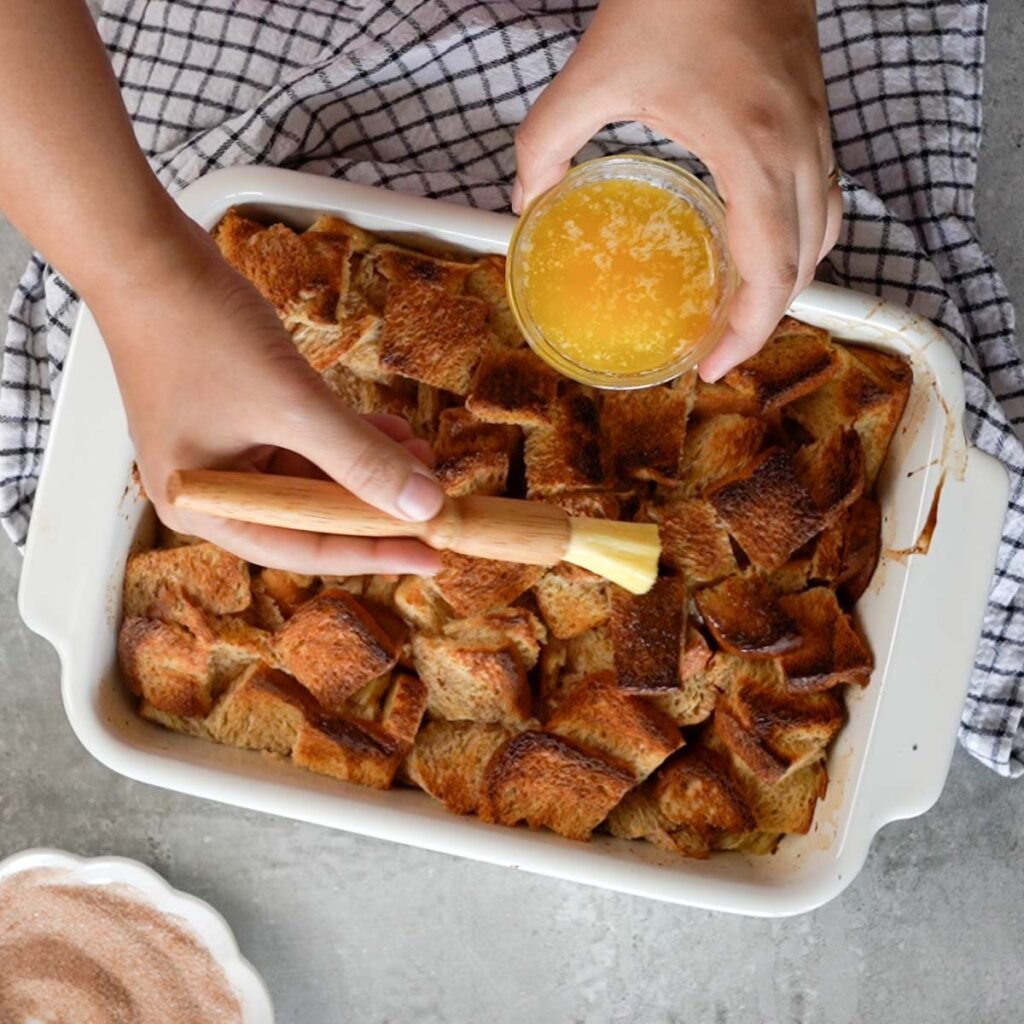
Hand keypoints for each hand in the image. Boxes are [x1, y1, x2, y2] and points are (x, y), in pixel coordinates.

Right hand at [89, 223, 443, 576]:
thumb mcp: (293, 405)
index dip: (374, 554)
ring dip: (364, 466)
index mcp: (205, 509)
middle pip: (310, 518)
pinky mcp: (236, 417)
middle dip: (374, 504)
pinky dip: (343, 438)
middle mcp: (211, 492)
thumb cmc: (195, 330)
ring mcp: (221, 453)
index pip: (305, 549)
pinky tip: (387, 429)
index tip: (431, 556)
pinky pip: (301, 443)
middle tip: (432, 499)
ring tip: (419, 454)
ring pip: (311, 478)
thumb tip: (421, 504)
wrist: (146, 254)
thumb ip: (360, 458)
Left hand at [512, 0, 841, 380]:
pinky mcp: (814, 112)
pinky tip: (758, 246)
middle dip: (766, 321)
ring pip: (826, 232)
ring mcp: (816, 129)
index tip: (711, 366)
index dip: (747, 333)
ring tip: (740, 312)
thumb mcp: (593, 73)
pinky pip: (824, 196)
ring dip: (789, 282)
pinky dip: (799, 238)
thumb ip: (545, 143)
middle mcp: (799, 148)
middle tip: (718, 350)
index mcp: (753, 150)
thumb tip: (524, 202)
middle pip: (806, 266)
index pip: (771, 271)